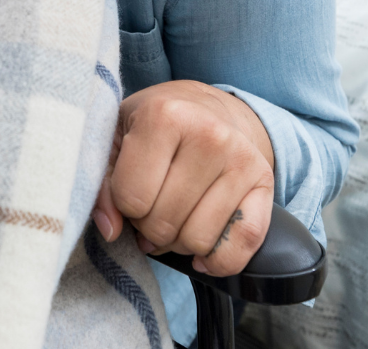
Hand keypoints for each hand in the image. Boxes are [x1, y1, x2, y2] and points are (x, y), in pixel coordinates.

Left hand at [91, 80, 274, 277]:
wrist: (210, 107)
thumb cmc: (156, 125)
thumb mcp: (117, 138)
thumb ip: (102, 183)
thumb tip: (110, 230)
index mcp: (165, 115)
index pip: (132, 198)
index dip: (124, 207)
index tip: (132, 190)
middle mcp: (209, 134)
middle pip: (163, 224)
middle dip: (149, 227)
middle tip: (154, 205)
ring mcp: (242, 159)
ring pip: (198, 241)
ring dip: (179, 243)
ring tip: (176, 216)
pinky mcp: (265, 182)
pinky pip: (243, 243)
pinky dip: (219, 260)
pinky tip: (203, 249)